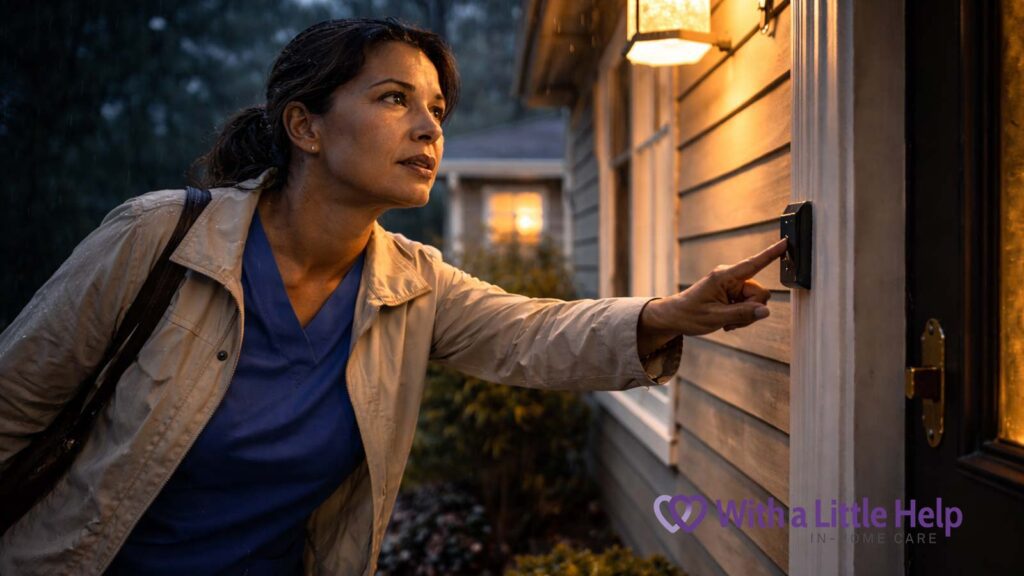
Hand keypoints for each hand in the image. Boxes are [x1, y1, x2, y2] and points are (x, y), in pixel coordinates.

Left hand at [638, 238, 788, 353]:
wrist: (676, 316)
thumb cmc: (690, 314)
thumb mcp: (715, 318)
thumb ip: (741, 314)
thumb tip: (765, 311)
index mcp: (724, 277)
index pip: (753, 264)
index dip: (771, 254)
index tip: (786, 242)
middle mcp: (731, 277)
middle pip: (759, 293)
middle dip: (751, 310)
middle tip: (731, 321)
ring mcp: (733, 284)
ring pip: (756, 302)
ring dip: (745, 315)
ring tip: (726, 321)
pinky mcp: (733, 292)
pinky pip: (750, 305)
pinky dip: (742, 315)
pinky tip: (727, 320)